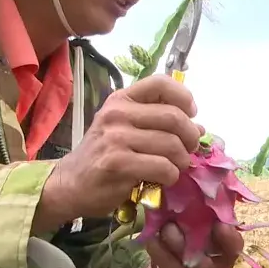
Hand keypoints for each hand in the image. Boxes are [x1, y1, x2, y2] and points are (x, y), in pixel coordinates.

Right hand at [34, 74, 202, 230]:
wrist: (69, 183)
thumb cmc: (102, 155)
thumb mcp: (124, 128)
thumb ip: (157, 122)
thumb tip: (199, 127)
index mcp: (121, 100)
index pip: (160, 83)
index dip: (184, 97)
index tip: (191, 114)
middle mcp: (117, 114)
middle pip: (173, 117)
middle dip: (190, 135)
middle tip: (189, 148)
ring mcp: (116, 139)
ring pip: (171, 144)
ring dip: (182, 160)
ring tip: (175, 167)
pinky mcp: (118, 164)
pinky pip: (163, 167)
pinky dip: (171, 176)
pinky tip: (163, 179)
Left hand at [140, 222, 243, 267]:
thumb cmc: (181, 244)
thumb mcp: (190, 227)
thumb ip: (198, 213)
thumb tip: (198, 184)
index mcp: (221, 257)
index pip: (233, 250)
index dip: (229, 239)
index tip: (219, 224)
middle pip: (205, 267)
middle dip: (185, 246)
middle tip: (169, 227)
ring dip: (166, 258)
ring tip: (152, 240)